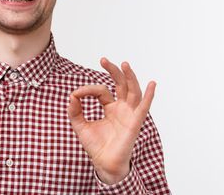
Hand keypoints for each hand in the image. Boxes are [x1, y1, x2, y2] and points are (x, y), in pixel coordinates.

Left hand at [67, 58, 155, 183]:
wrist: (103, 164)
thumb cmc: (96, 146)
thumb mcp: (80, 125)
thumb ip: (75, 111)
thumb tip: (71, 96)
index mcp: (110, 107)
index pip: (101, 90)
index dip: (88, 90)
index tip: (76, 95)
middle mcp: (122, 108)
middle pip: (121, 84)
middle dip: (113, 71)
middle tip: (103, 60)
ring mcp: (129, 114)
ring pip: (133, 91)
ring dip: (130, 77)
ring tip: (124, 64)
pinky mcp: (134, 123)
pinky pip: (144, 108)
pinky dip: (149, 96)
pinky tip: (152, 84)